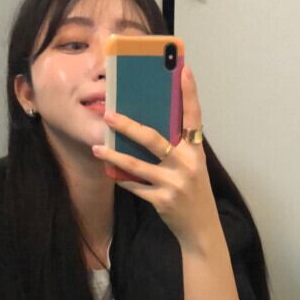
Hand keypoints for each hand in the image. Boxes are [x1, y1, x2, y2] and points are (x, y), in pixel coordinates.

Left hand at [91, 66, 219, 249]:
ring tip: (98, 148)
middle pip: (153, 139)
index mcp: (196, 152)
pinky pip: (135, 186)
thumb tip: (145, 128)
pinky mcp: (162, 201)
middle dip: (128, 126)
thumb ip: (176, 148)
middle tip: (108, 115)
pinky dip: (122, 179)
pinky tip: (111, 172)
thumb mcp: (192, 167)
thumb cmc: (193, 192)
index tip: (184, 69)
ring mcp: (174, 184)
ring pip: (137, 165)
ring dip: (114, 155)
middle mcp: (187, 165)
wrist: (201, 229)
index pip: (194, 118)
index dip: (190, 93)